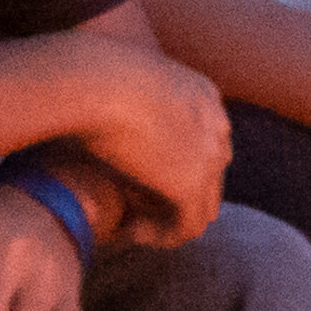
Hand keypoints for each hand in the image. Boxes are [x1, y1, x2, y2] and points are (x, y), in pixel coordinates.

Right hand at [62, 37, 236, 246]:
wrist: (95, 82)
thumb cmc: (92, 75)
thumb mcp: (125, 80)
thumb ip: (133, 97)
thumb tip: (116, 101)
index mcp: (206, 97)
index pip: (204, 144)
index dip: (173, 166)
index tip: (136, 177)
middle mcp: (218, 125)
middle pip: (209, 175)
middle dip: (176, 195)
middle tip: (133, 205)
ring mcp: (210, 156)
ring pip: (202, 205)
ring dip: (170, 219)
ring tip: (132, 224)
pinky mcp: (191, 184)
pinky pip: (188, 226)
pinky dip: (163, 235)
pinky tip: (131, 232)